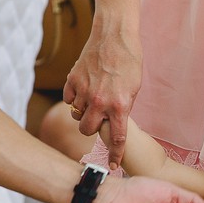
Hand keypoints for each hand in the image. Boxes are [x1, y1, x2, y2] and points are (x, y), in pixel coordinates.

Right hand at [63, 28, 141, 167]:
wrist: (114, 36)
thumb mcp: (134, 89)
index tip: (114, 166)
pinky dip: (74, 99)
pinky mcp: (72, 80)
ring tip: (92, 99)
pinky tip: (84, 90)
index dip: (115, 155)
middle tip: (98, 119)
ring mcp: (84, 91)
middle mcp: (100, 101)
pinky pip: (69, 99)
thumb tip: (113, 123)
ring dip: (83, 112)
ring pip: (76, 115)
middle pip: (87, 130)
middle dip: (91, 128)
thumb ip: (122, 108)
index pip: (117, 139)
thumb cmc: (129, 61)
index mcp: (119, 105)